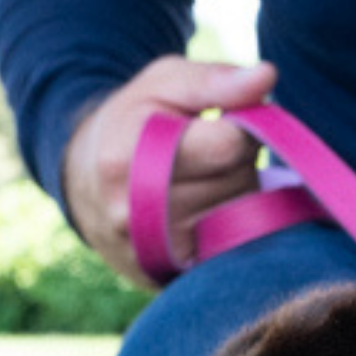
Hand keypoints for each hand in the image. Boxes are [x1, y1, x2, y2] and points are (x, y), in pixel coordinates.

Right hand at [62, 55, 278, 285]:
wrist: (88, 186)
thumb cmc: (134, 123)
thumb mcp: (162, 85)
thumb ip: (214, 80)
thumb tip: (267, 76)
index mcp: (128, 159)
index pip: (228, 146)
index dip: (243, 127)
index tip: (230, 120)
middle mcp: (137, 215)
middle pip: (239, 184)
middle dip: (240, 161)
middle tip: (213, 151)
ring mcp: (156, 254)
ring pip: (243, 219)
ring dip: (239, 195)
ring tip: (207, 179)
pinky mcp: (174, 279)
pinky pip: (235, 250)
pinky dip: (233, 227)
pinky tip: (209, 210)